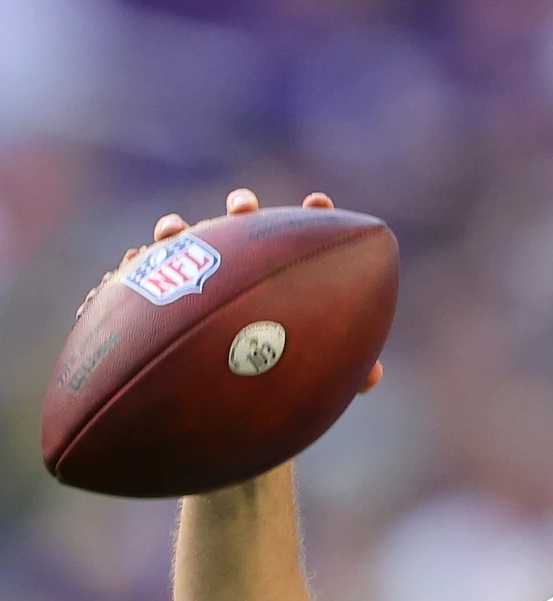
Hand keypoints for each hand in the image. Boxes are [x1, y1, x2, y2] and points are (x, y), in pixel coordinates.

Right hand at [111, 189, 382, 392]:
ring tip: (174, 229)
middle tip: (243, 208)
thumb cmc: (278, 378)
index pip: (302, 236)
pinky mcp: (159, 292)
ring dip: (180, 230)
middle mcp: (241, 266)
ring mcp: (198, 275)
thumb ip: (344, 371)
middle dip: (242, 210)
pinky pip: (142, 272)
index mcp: (283, 275)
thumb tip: (372, 376)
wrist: (222, 397)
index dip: (312, 217)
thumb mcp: (312, 375)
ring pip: (188, 240)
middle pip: (243, 225)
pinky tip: (132, 258)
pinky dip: (138, 261)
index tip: (319, 203)